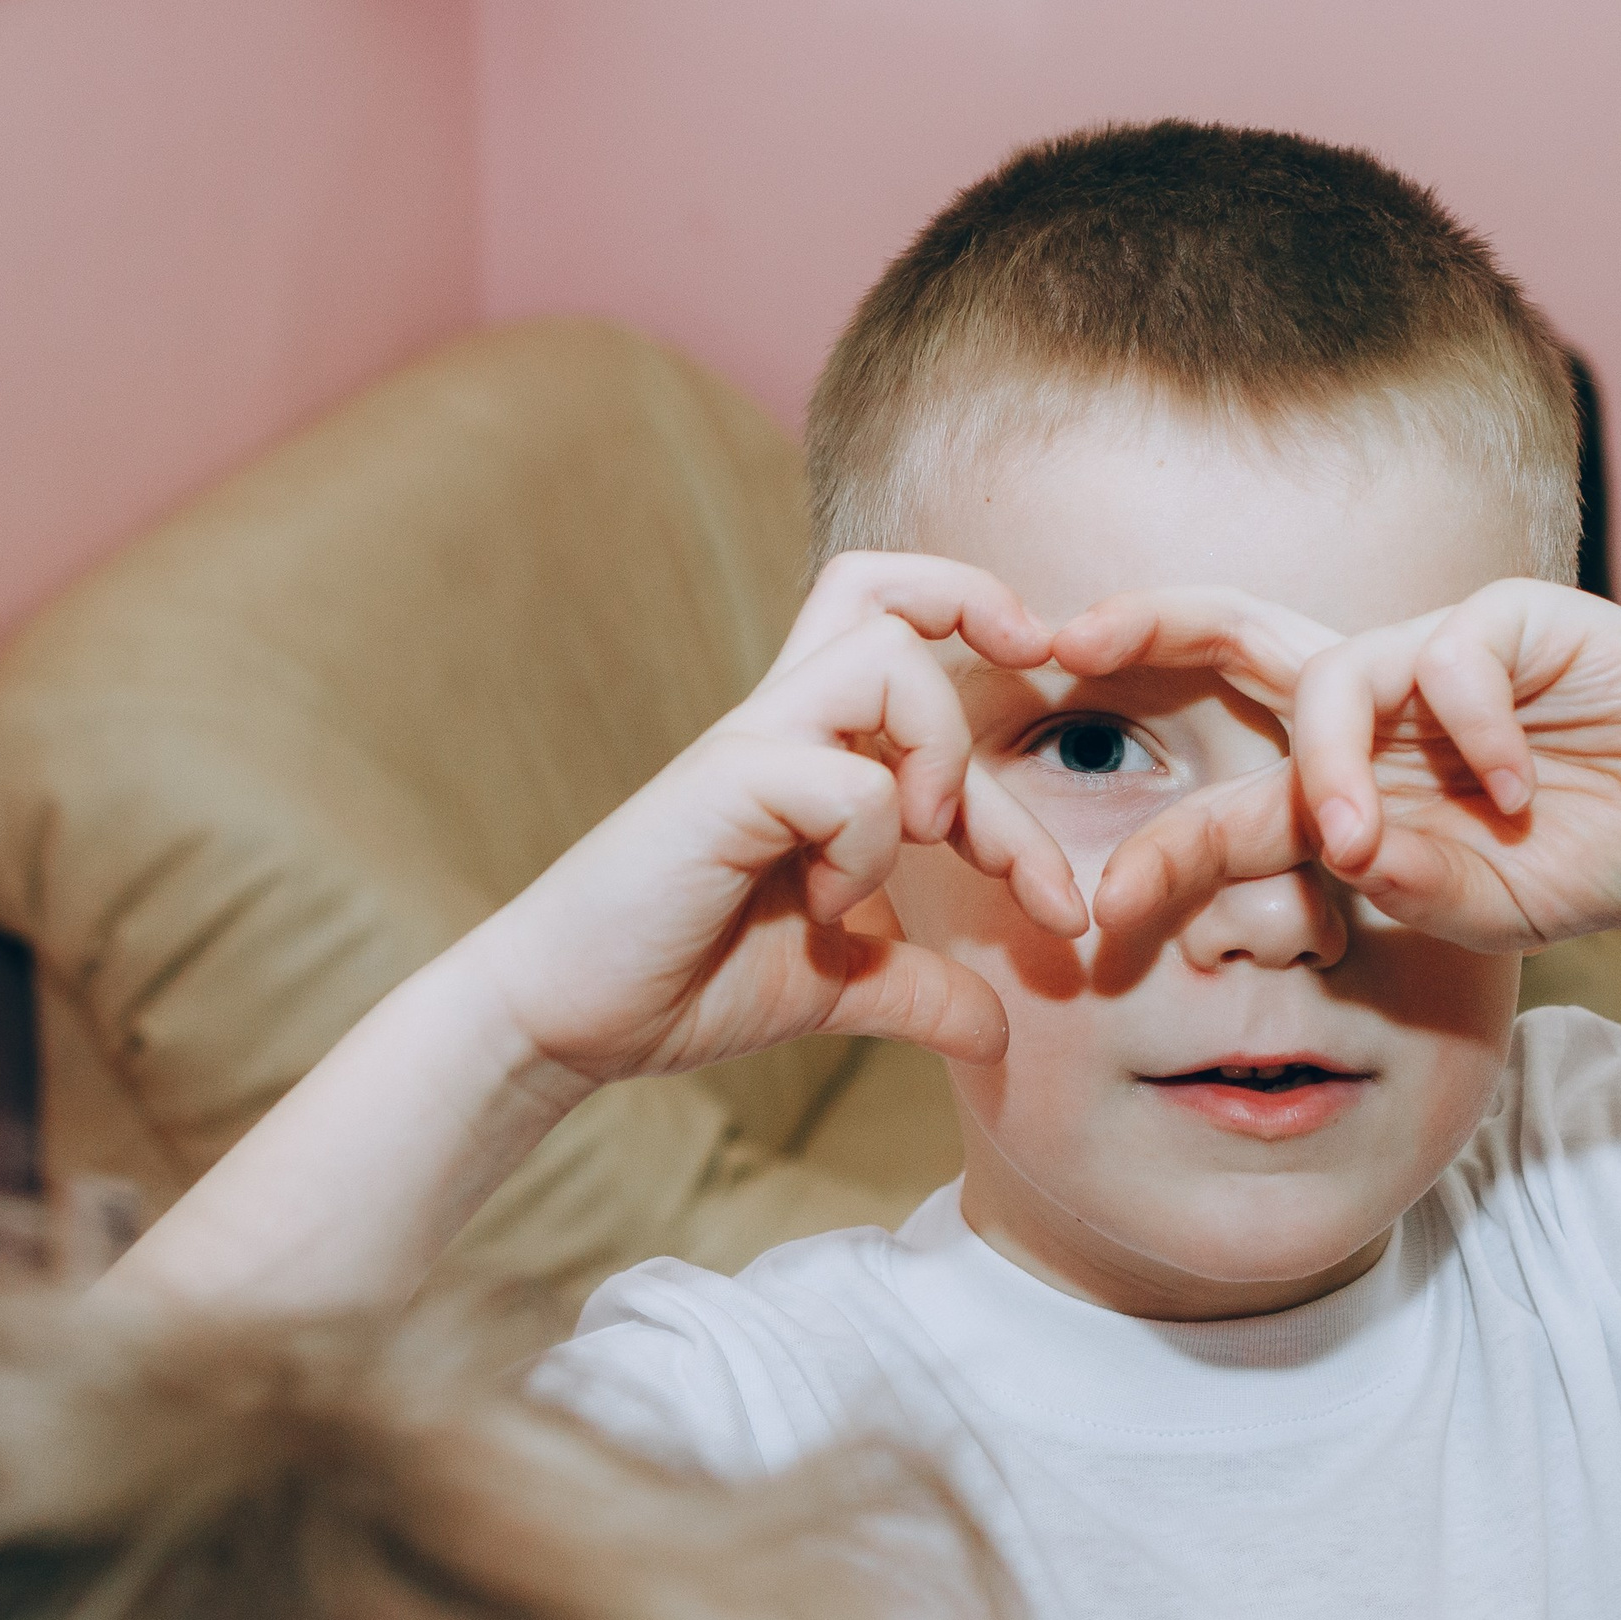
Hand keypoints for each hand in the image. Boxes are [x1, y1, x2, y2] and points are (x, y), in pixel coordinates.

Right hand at [466, 554, 1086, 1084]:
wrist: (568, 1023)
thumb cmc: (687, 980)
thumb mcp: (835, 983)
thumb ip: (918, 989)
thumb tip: (1000, 1030)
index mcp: (809, 743)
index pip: (903, 632)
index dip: (988, 629)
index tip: (1053, 670)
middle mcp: (781, 721)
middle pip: (882, 589)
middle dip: (984, 608)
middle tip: (1046, 662)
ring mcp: (751, 745)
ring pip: (885, 659)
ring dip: (938, 750)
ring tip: (921, 838)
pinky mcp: (723, 787)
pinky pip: (849, 780)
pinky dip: (868, 847)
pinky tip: (829, 903)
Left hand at [1064, 581, 1620, 953]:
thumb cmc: (1585, 854)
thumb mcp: (1483, 901)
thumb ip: (1407, 883)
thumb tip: (1337, 854)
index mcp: (1350, 782)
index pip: (1233, 802)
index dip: (1166, 849)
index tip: (1100, 911)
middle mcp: (1371, 707)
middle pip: (1234, 637)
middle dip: (1144, 625)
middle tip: (1063, 640)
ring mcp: (1431, 658)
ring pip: (1330, 675)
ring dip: (1327, 765)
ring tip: (1358, 844)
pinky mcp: (1507, 620)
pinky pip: (1450, 660)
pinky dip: (1472, 732)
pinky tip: (1518, 788)